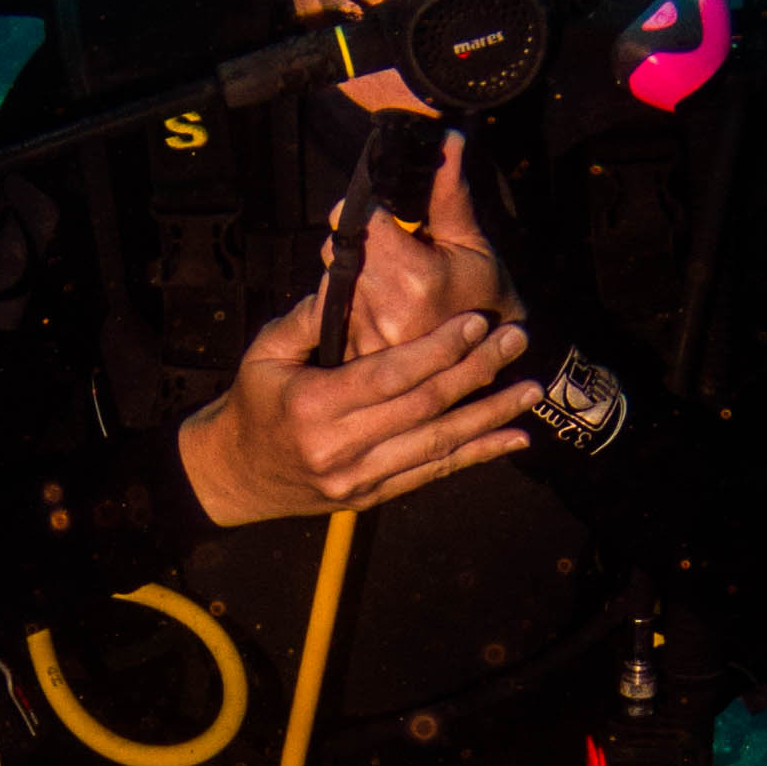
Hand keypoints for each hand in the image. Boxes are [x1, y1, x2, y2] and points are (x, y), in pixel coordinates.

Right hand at [178, 279, 533, 525]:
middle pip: (423, 407)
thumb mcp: (266, 351)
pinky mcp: (374, 495)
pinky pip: (434, 474)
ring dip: (490, 416)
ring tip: (530, 389)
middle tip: (516, 340)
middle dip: (476, 372)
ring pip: (438, 444)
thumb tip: (349, 270)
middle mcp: (341, 448)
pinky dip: (478, 456)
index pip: (390, 375)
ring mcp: (360, 478)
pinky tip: (514, 439)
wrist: (235, 474)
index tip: (475, 322)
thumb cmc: (255, 401)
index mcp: (314, 406)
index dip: (438, 349)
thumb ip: (310, 316)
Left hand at [346, 135, 522, 359]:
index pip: (354, 219)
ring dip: (350, 278)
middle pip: (336, 251)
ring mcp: (365, 339)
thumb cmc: (486, 300)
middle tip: (389, 255)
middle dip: (357, 246)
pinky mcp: (354, 359)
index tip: (378, 215)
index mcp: (412, 278)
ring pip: (329, 283)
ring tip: (389, 288)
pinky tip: (376, 311)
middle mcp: (382, 311)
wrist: (491, 363)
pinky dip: (347, 308)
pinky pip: (329, 317)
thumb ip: (449, 193)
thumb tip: (449, 138)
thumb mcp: (473, 246)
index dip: (363, 210)